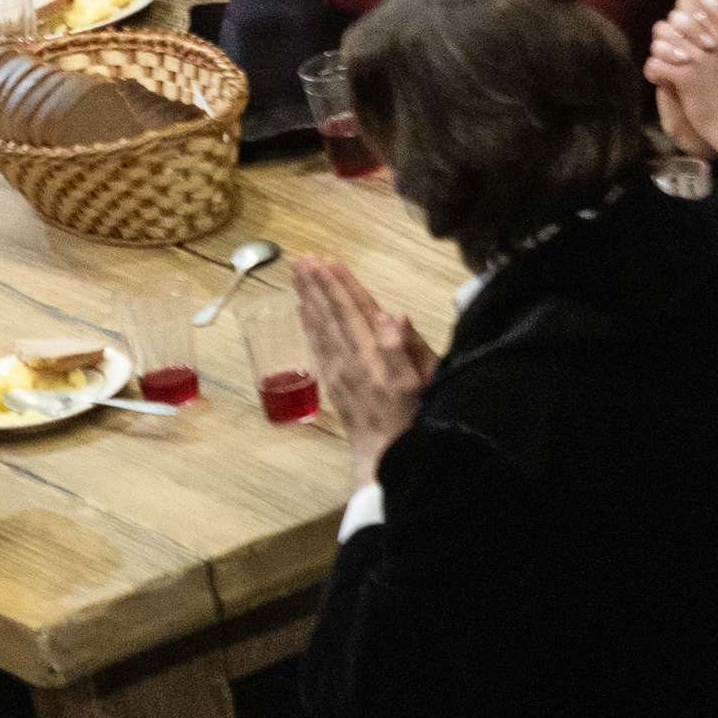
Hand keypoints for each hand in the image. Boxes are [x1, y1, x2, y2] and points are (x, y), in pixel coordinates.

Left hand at [288, 255, 434, 458]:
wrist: (385, 459)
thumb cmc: (412, 420)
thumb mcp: (419, 385)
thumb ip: (404, 349)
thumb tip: (393, 314)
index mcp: (372, 354)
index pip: (352, 310)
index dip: (340, 284)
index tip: (326, 259)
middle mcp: (349, 358)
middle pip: (330, 313)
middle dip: (317, 284)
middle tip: (302, 258)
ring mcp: (337, 372)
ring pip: (319, 326)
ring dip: (308, 298)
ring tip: (297, 274)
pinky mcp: (332, 384)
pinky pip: (315, 346)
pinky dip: (308, 325)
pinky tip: (302, 312)